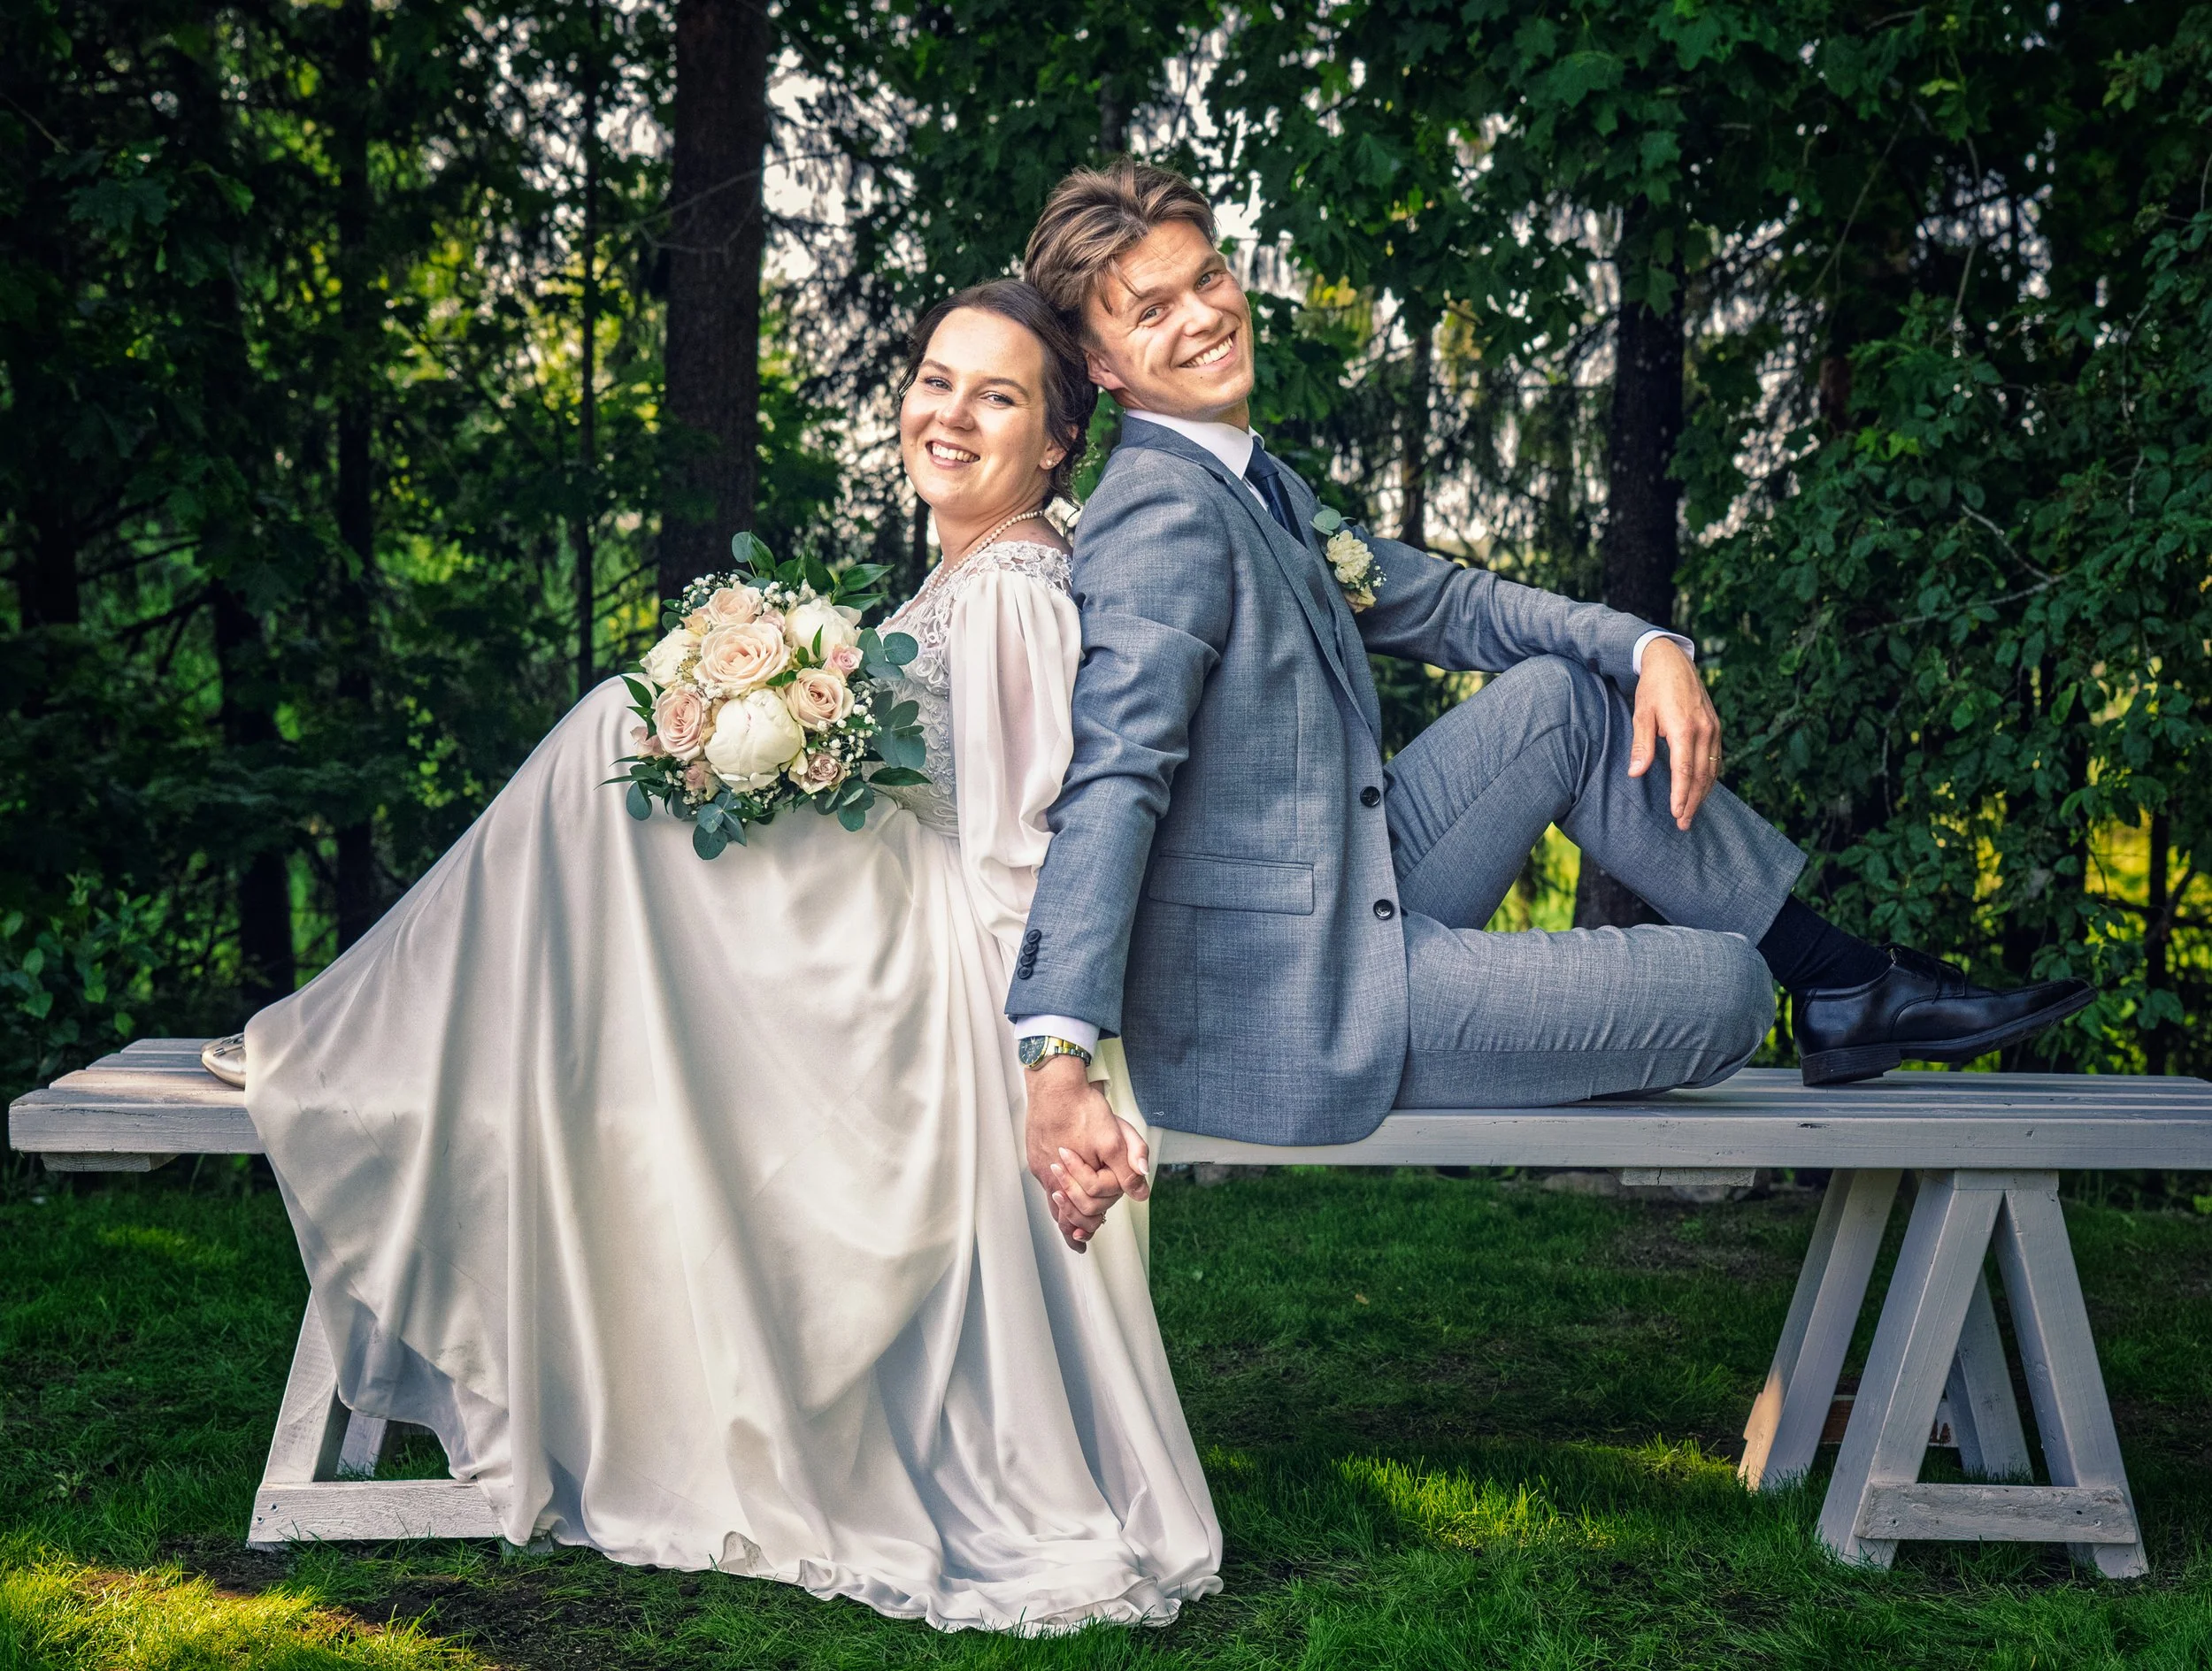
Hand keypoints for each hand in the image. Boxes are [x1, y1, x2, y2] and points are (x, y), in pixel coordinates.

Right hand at [1023, 1054, 1149, 1253]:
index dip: (1099, 1211)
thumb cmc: (1083, 1108)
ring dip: (1063, 1215)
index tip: (1098, 1226)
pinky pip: (1044, 1183)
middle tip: (1081, 1236)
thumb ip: (1129, 1166)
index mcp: (1072, 1175)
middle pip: (1065, 1209)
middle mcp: (1051, 1175)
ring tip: (1070, 1231)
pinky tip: (1058, 1194)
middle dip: (1076, 1223)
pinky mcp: (1034, 1155)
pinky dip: (1053, 1194)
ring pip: (1051, 1200)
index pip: (1089, 1204)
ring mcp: (1040, 1166)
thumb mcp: (1114, 1137)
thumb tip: (1141, 1193)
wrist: (1055, 1083)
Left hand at [1629, 637, 1721, 830]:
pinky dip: (1710, 777)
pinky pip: (1715, 758)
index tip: (1676, 813)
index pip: (1684, 770)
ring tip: (1691, 813)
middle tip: (1683, 824)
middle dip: (1693, 801)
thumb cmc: (1652, 687)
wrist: (1672, 660)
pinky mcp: (1715, 726)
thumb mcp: (1641, 714)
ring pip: (1711, 769)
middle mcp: (1704, 730)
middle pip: (1701, 775)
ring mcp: (1713, 728)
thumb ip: (1642, 746)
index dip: (1681, 794)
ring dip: (1703, 793)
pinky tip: (1702, 789)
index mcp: (1683, 728)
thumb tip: (1635, 774)